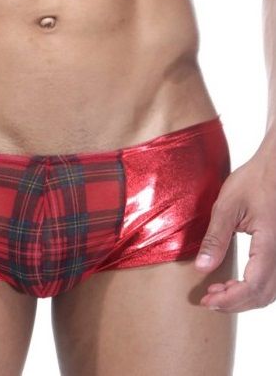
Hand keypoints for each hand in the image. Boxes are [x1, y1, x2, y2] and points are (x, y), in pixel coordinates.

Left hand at [194, 145, 275, 311]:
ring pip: (269, 292)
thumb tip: (202, 268)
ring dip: (244, 297)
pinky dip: (253, 288)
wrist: (273, 169)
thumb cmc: (253, 181)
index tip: (206, 299)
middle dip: (234, 302)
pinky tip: (234, 282)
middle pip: (263, 295)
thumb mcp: (227, 206)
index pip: (254, 286)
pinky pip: (271, 281)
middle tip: (208, 298)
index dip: (230, 299)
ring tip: (218, 290)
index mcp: (270, 244)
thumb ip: (215, 238)